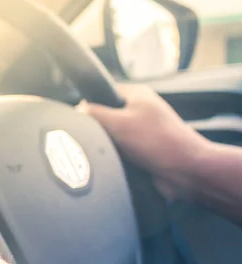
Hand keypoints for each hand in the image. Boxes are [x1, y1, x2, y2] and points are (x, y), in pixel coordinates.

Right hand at [80, 84, 208, 198]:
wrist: (186, 172)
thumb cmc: (158, 142)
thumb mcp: (119, 123)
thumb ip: (94, 113)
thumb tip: (77, 109)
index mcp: (137, 95)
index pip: (103, 92)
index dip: (89, 103)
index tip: (78, 117)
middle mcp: (139, 111)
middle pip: (105, 115)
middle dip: (96, 128)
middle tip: (89, 137)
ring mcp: (141, 131)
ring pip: (110, 136)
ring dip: (106, 145)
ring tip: (102, 152)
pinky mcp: (142, 151)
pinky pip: (119, 151)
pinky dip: (114, 157)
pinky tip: (110, 162)